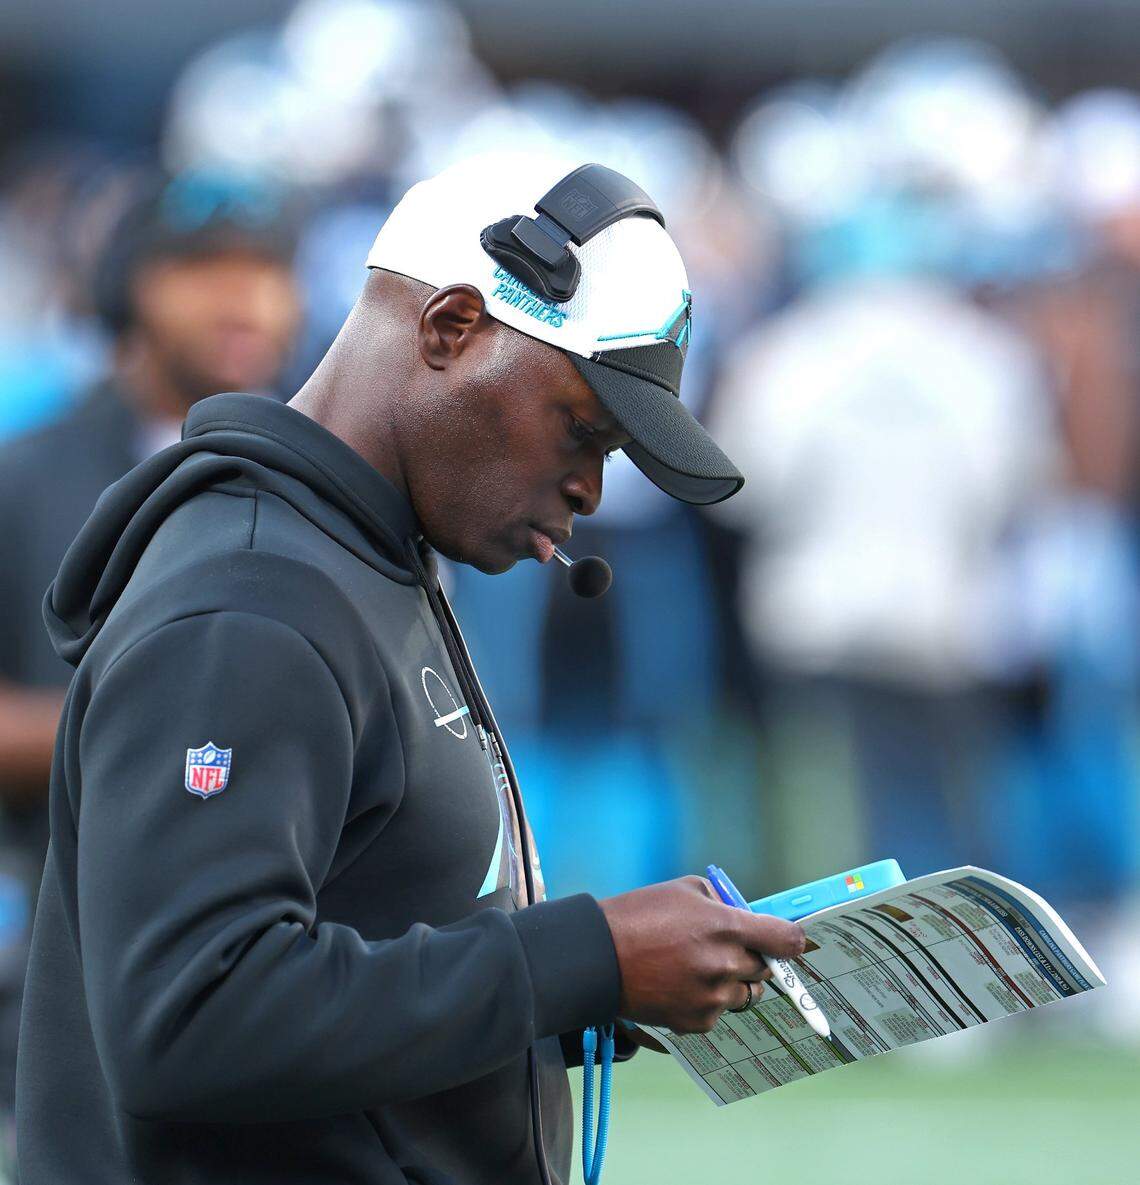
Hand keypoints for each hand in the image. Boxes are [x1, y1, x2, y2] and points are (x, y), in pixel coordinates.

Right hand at [599, 876, 804, 1034]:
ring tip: (698, 968)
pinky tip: (680, 985)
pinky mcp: (697, 1022)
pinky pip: (718, 1012)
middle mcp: (726, 965)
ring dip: (732, 982)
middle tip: (728, 950)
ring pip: (744, 994)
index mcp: (727, 927)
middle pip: (765, 969)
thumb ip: (721, 903)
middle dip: (753, 958)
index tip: (789, 941)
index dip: (791, 940)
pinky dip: (707, 1001)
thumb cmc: (639, 915)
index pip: (785, 939)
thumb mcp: (684, 890)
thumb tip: (743, 915)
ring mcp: (713, 997)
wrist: (599, 958)